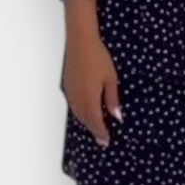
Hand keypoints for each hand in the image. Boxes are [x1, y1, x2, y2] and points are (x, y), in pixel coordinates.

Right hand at [63, 29, 122, 147]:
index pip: (96, 122)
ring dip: (87, 122)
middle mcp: (77, 98)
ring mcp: (70, 93)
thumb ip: (112, 100)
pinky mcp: (67, 86)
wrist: (81, 42)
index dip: (101, 133)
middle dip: (94, 130)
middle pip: (86, 120)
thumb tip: (116, 116)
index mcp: (89, 99)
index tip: (106, 142)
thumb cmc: (98, 58)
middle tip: (102, 140)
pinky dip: (80, 113)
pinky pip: (74, 105)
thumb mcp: (111, 80)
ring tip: (95, 128)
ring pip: (78, 114)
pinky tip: (86, 112)